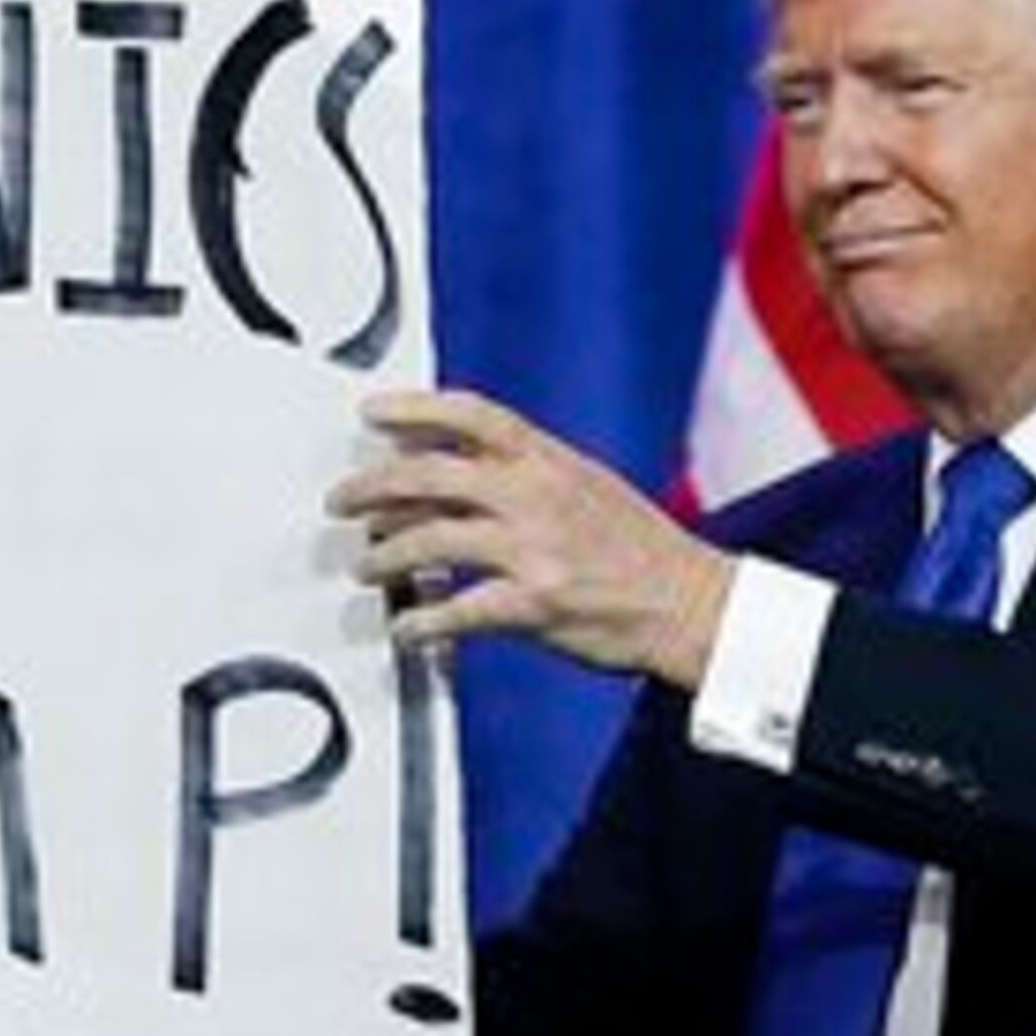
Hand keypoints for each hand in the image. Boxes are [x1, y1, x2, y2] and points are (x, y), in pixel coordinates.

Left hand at [332, 388, 734, 687]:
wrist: (693, 603)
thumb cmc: (640, 549)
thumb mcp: (585, 485)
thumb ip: (523, 474)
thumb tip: (451, 473)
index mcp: (549, 461)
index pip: (470, 414)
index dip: (413, 408)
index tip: (371, 413)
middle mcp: (535, 495)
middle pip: (429, 473)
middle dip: (371, 486)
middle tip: (343, 501)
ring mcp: (533, 549)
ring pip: (429, 539)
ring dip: (383, 555)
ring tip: (366, 566)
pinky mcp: (534, 604)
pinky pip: (456, 610)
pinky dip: (421, 621)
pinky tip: (406, 628)